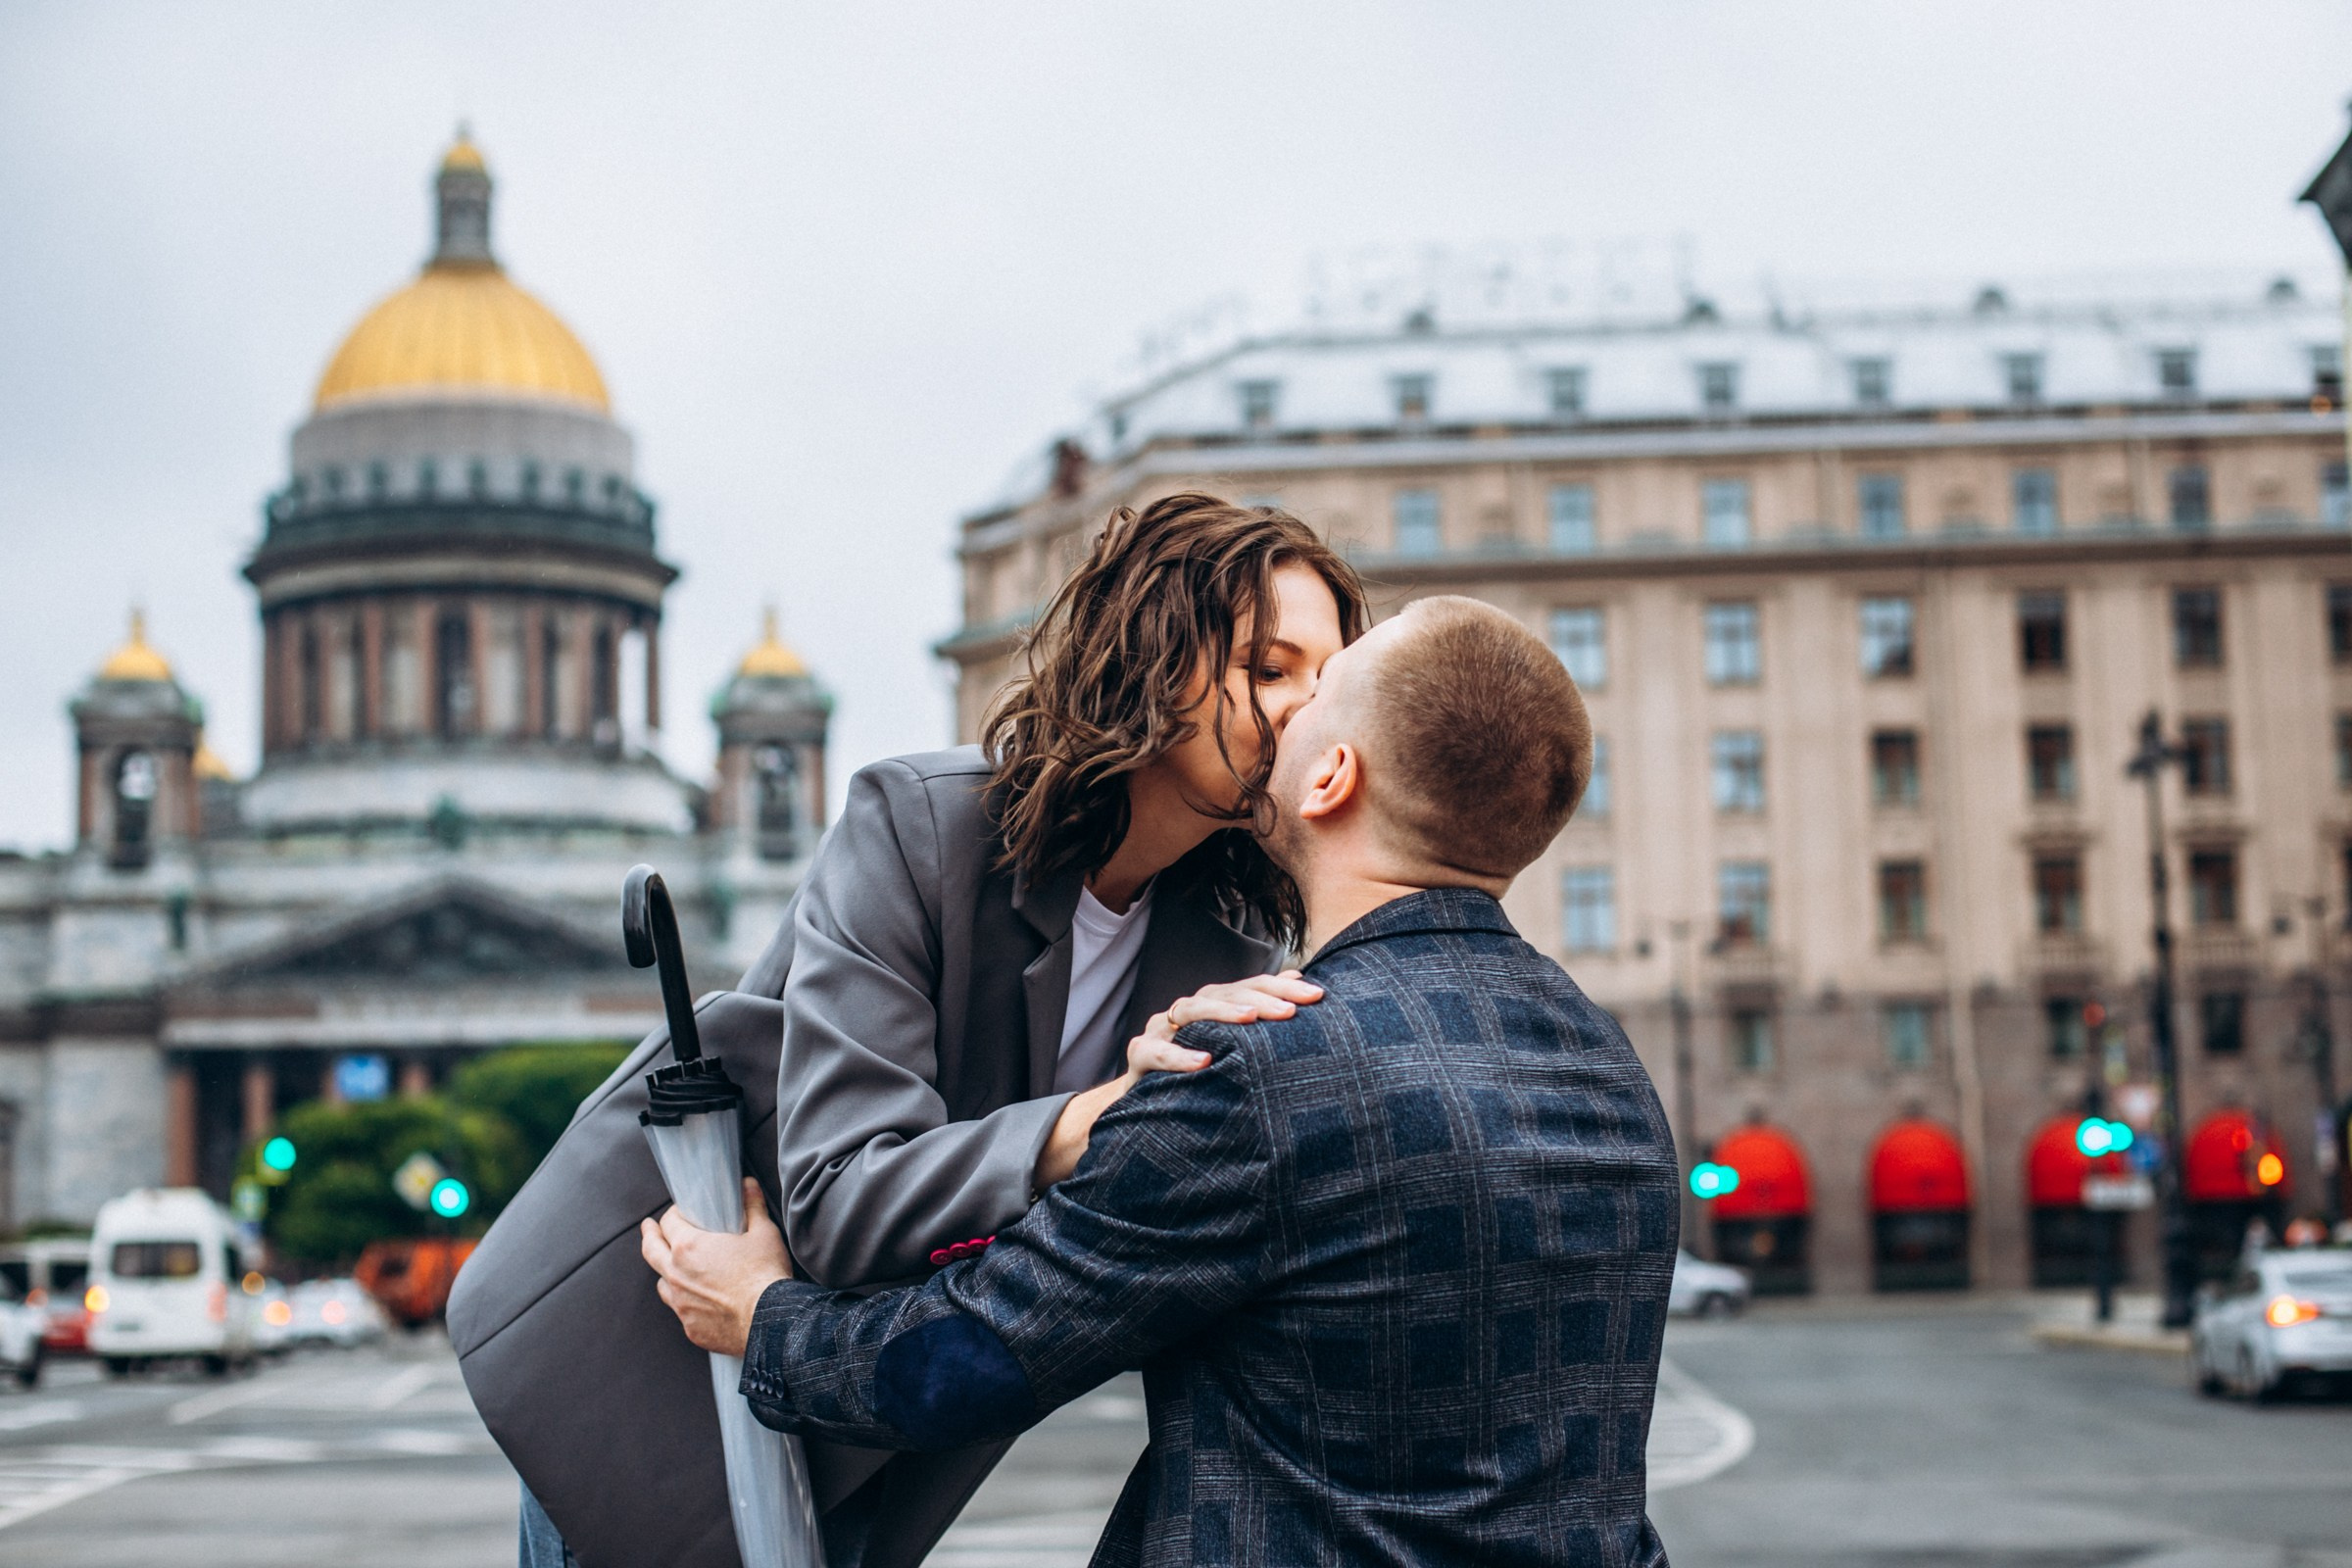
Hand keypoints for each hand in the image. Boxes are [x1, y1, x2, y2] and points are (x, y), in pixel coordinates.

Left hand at [638, 1177, 791, 1357]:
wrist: (769, 1320)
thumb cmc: (764, 1275)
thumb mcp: (764, 1233)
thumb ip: (753, 1206)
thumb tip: (748, 1185)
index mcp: (689, 1247)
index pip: (668, 1223)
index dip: (673, 1214)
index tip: (680, 1213)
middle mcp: (676, 1274)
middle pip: (651, 1250)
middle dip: (649, 1236)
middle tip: (647, 1228)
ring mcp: (681, 1304)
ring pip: (662, 1283)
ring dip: (665, 1272)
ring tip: (672, 1267)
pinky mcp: (691, 1327)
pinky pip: (680, 1310)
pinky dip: (685, 1301)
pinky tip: (697, 1299)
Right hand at [1031, 970, 1321, 1188]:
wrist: (1144, 1111)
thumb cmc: (1200, 1079)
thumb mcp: (1235, 1051)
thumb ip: (1261, 1017)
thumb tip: (1299, 979)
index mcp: (1212, 1006)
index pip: (1250, 987)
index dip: (1283, 987)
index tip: (1319, 996)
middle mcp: (1187, 1012)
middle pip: (1221, 990)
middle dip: (1259, 997)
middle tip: (1292, 1009)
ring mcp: (1161, 1031)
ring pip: (1187, 1009)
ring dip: (1219, 1011)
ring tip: (1250, 1019)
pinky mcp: (1139, 1057)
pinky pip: (1153, 1051)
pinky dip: (1177, 1055)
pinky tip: (1204, 1061)